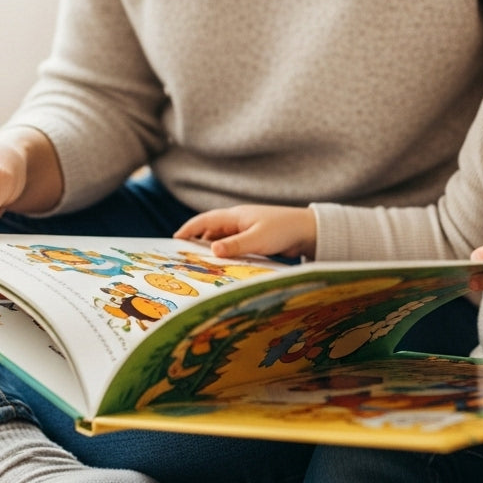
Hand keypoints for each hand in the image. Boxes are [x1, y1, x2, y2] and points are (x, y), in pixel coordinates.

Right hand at [174, 205, 316, 259]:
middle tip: (182, 257)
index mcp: (235, 216)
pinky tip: (222, 266)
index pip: (205, 220)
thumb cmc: (283, 230)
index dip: (188, 229)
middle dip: (196, 242)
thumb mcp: (257, 239)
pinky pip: (234, 247)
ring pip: (222, 240)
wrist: (308, 230)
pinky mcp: (255, 240)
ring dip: (211, 250)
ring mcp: (246, 230)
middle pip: (211, 231)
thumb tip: (210, 250)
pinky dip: (225, 254)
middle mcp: (238, 221)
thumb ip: (234, 245)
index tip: (174, 240)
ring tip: (198, 265)